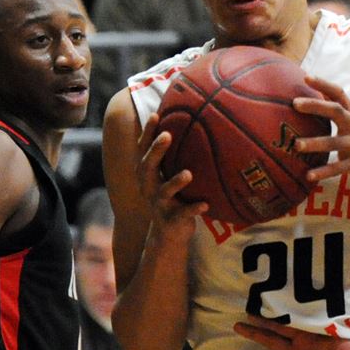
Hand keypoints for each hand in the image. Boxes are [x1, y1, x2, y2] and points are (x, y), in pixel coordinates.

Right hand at [136, 113, 205, 245]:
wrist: (168, 235)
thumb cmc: (173, 198)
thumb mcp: (169, 177)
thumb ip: (175, 157)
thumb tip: (194, 124)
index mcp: (148, 175)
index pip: (144, 150)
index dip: (147, 133)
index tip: (156, 114)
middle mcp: (149, 188)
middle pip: (148, 167)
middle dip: (156, 150)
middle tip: (167, 135)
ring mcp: (159, 205)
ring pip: (163, 192)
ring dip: (175, 182)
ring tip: (189, 173)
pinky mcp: (171, 221)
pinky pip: (182, 215)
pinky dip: (193, 209)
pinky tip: (206, 204)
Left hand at [293, 76, 349, 190]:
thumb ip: (341, 113)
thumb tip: (319, 98)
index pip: (339, 94)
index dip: (323, 84)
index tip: (306, 76)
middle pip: (336, 111)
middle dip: (315, 106)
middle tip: (295, 103)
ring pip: (335, 142)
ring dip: (315, 143)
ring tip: (296, 145)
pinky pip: (339, 167)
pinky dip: (324, 172)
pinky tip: (309, 175)